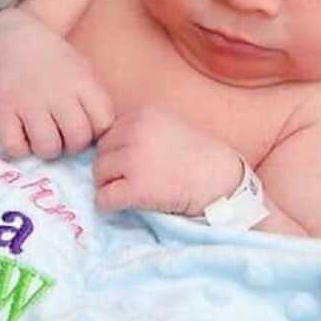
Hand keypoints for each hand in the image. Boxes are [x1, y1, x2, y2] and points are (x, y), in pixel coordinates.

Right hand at [0, 10, 113, 159]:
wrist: (17, 42)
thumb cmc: (56, 66)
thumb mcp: (84, 72)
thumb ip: (95, 101)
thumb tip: (101, 140)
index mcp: (82, 81)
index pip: (103, 122)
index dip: (97, 131)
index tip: (86, 125)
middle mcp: (57, 91)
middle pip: (78, 138)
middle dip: (73, 144)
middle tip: (64, 134)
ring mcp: (28, 100)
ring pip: (48, 147)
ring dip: (48, 149)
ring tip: (44, 136)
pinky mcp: (3, 109)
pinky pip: (14, 147)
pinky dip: (19, 149)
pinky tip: (22, 136)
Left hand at [93, 106, 242, 216]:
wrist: (221, 182)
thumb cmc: (198, 158)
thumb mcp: (168, 126)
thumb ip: (140, 129)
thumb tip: (105, 145)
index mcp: (143, 114)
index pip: (109, 132)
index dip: (119, 150)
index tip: (136, 163)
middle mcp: (135, 132)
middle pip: (101, 151)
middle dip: (112, 167)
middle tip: (133, 180)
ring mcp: (134, 159)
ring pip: (98, 173)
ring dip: (110, 185)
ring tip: (132, 191)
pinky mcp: (135, 187)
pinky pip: (103, 198)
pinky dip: (109, 205)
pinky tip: (126, 205)